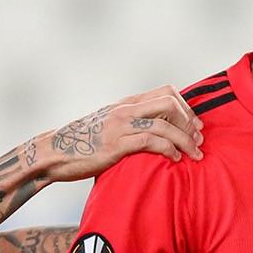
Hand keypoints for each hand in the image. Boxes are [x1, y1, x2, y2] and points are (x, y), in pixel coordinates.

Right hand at [36, 86, 203, 183]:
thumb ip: (129, 125)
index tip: (195, 126)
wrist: (53, 154)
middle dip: (189, 121)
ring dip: (185, 140)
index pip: (166, 92)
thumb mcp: (108, 127)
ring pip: (164, 125)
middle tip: (199, 139)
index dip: (187, 107)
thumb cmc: (81, 144)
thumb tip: (155, 133)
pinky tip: (174, 160)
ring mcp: (120, 126)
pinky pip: (150, 142)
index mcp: (125, 104)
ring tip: (195, 154)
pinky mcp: (115, 145)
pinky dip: (168, 150)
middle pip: (169, 103)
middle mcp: (124, 110)